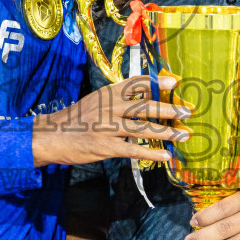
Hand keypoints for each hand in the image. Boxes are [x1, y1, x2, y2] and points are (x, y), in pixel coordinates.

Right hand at [33, 75, 188, 165]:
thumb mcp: (95, 101)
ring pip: (143, 128)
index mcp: (108, 93)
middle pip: (145, 106)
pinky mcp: (106, 147)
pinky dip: (152, 153)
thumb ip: (117, 99)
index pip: (136, 84)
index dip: (156, 83)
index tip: (174, 83)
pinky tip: (166, 156)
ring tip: (184, 135)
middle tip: (187, 111)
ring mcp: (108, 128)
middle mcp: (110, 107)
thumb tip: (143, 97)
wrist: (52, 136)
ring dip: (167, 132)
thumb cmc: (77, 119)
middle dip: (169, 109)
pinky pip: (134, 149)